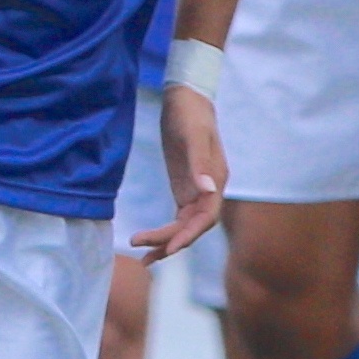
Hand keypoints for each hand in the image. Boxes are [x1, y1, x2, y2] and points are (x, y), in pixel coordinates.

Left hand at [127, 83, 225, 263]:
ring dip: (165, 243)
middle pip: (192, 227)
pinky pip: (176, 219)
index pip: (205, 217)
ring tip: (142, 259)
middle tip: (143, 254)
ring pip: (184, 226)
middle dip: (170, 242)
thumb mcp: (193, 136)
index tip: (168, 249)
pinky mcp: (184, 189)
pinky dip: (164, 232)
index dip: (188, 235)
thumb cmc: (190, 114)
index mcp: (216, 180)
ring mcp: (197, 192)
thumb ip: (199, 163)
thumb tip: (207, 191)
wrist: (185, 99)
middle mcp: (209, 191)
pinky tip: (148, 242)